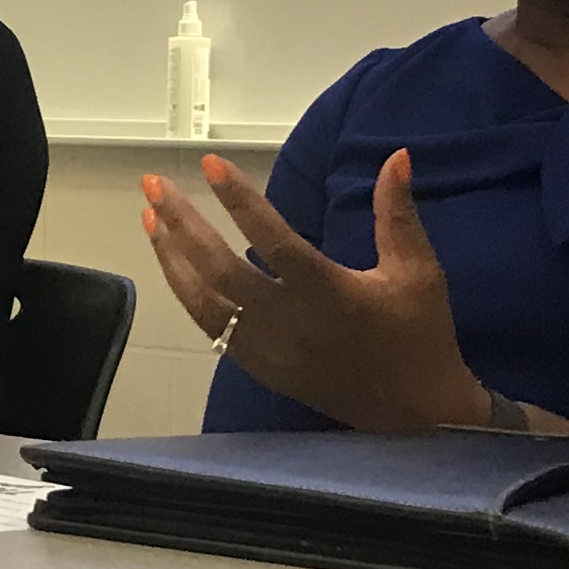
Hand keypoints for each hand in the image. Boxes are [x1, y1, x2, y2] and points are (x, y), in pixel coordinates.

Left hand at [140, 146, 484, 433]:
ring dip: (172, 258)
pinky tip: (173, 264)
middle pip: (220, 268)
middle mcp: (289, 322)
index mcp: (328, 294)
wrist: (414, 412)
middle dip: (182, 224)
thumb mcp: (417, 270)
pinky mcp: (258, 366)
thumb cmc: (419, 335)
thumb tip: (395, 155)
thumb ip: (397, 213)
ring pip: (203, 301)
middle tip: (153, 185)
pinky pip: (209, 328)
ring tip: (150, 218)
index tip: (211, 164)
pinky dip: (186, 293)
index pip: (274, 240)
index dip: (241, 201)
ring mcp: (267, 349)